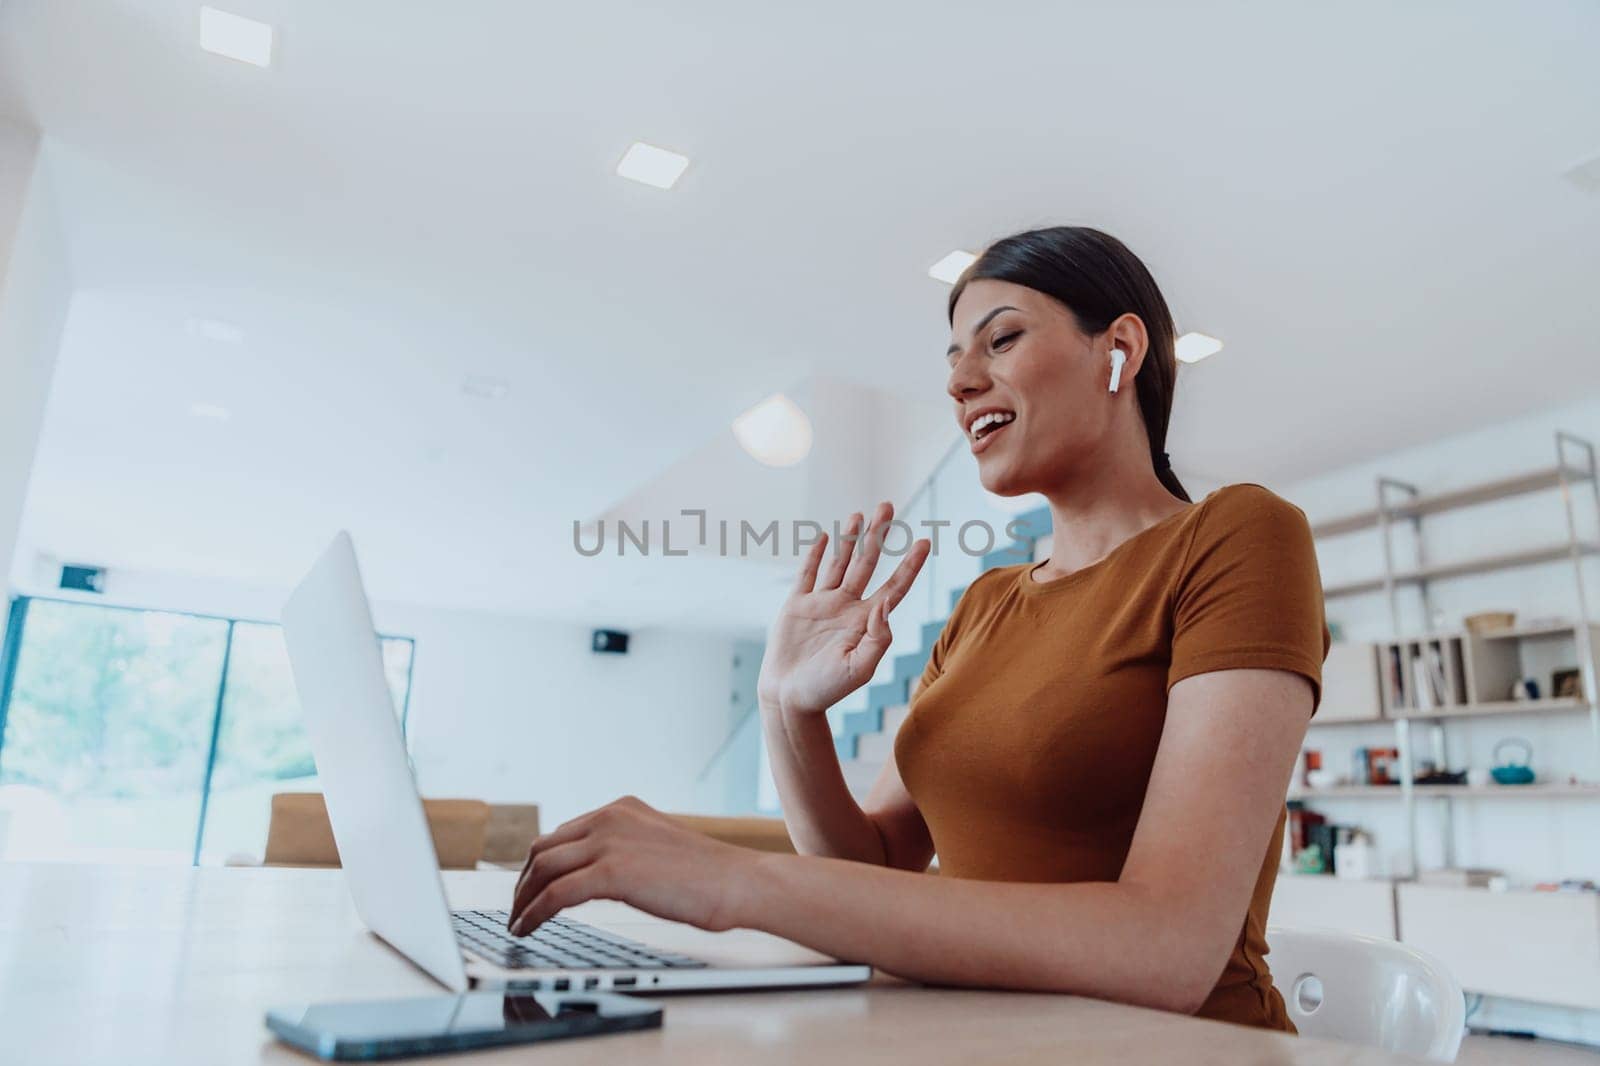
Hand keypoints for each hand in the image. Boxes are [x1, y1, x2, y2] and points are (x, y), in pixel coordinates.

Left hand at [508, 796, 755, 935]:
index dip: (539, 864)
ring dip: (522, 899)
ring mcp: (609, 842)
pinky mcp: (611, 872)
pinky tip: (527, 929)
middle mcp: (609, 817)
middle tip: (517, 909)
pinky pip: (556, 894)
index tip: (530, 888)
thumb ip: (626, 851)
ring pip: (543, 869)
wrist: (738, 882)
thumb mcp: (657, 849)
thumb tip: (595, 876)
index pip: (562, 834)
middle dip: (523, 881)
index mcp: (620, 809)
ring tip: (517, 923)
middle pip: (544, 848)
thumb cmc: (708, 876)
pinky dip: (534, 913)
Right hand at [756, 501, 929, 717]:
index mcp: (866, 622)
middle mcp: (847, 607)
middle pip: (867, 563)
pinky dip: (815, 554)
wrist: (790, 699)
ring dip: (850, 538)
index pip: (894, 586)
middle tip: (887, 506)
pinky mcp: (797, 606)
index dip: (909, 564)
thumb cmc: (827, 690)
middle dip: (877, 535)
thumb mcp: (860, 668)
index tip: (923, 541)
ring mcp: (822, 604)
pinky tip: (825, 537)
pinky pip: (808, 574)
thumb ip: (878, 637)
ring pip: (839, 563)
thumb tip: (886, 603)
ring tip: (860, 515)